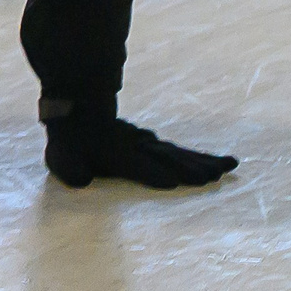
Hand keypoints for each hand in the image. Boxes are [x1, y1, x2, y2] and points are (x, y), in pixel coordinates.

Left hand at [40, 98, 237, 190]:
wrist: (79, 109)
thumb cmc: (71, 142)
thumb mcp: (61, 157)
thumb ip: (71, 170)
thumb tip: (82, 179)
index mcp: (116, 153)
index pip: (138, 164)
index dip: (152, 173)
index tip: (172, 181)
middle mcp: (137, 147)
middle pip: (169, 158)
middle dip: (191, 167)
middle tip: (216, 175)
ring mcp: (147, 144)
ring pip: (180, 154)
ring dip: (204, 161)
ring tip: (229, 167)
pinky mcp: (153, 145)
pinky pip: (179, 152)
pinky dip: (199, 158)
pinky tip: (216, 165)